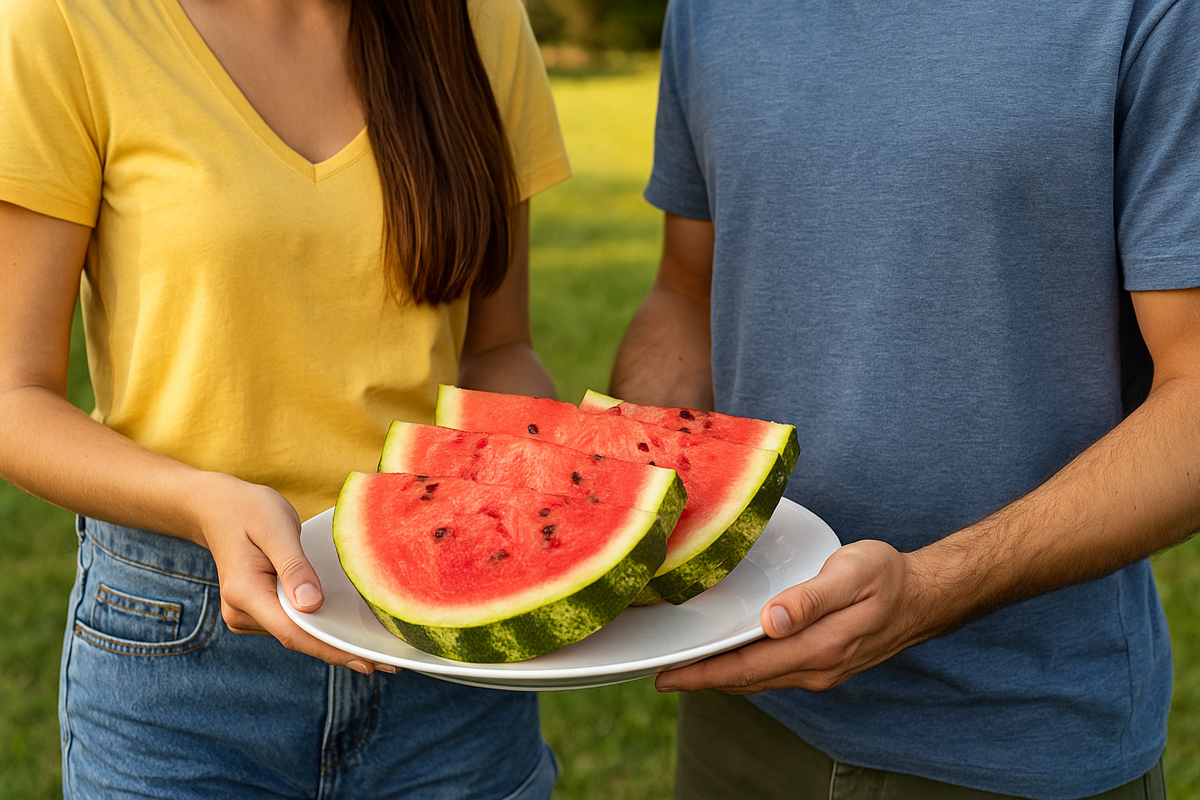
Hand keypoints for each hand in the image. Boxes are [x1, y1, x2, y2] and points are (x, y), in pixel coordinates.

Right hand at [196, 474, 394, 673]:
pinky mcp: (258, 611)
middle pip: (297, 638)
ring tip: (374, 650)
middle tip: (385, 665)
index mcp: (245, 593)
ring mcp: (248, 615)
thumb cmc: (248, 511)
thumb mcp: (276, 528)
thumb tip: (312, 605)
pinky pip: (292, 624)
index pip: (293, 632)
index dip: (330, 649)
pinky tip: (346, 631)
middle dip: (339, 651)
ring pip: (296, 634)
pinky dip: (319, 628)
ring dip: (330, 642)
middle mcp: (242, 612)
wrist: (217, 508)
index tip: (366, 662)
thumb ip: (294, 566)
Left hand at [655, 540, 923, 693]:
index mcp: (819, 646)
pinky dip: (745, 672)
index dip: (704, 674)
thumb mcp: (851, 574)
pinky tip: (729, 661)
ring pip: (759, 681)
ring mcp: (821, 670)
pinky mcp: (824, 665)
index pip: (748, 667)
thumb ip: (810, 598)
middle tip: (661, 675)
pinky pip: (774, 674)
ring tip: (685, 671)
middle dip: (702, 680)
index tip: (667, 676)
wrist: (924, 596)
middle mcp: (817, 667)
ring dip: (721, 678)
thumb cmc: (886, 576)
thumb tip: (772, 621)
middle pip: (747, 680)